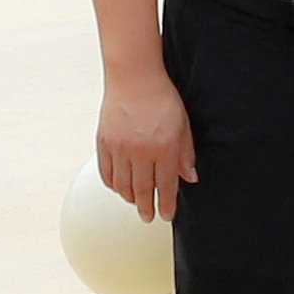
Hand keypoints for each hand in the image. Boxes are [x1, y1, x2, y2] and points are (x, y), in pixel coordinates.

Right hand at [95, 61, 194, 222]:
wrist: (134, 77)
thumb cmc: (160, 96)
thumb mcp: (183, 125)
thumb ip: (186, 154)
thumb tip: (190, 177)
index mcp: (164, 148)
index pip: (166, 186)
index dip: (167, 205)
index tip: (166, 215)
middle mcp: (141, 151)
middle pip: (143, 191)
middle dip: (147, 208)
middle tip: (148, 216)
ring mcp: (120, 148)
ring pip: (123, 186)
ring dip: (130, 198)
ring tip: (135, 202)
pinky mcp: (104, 143)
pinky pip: (107, 173)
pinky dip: (113, 184)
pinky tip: (119, 187)